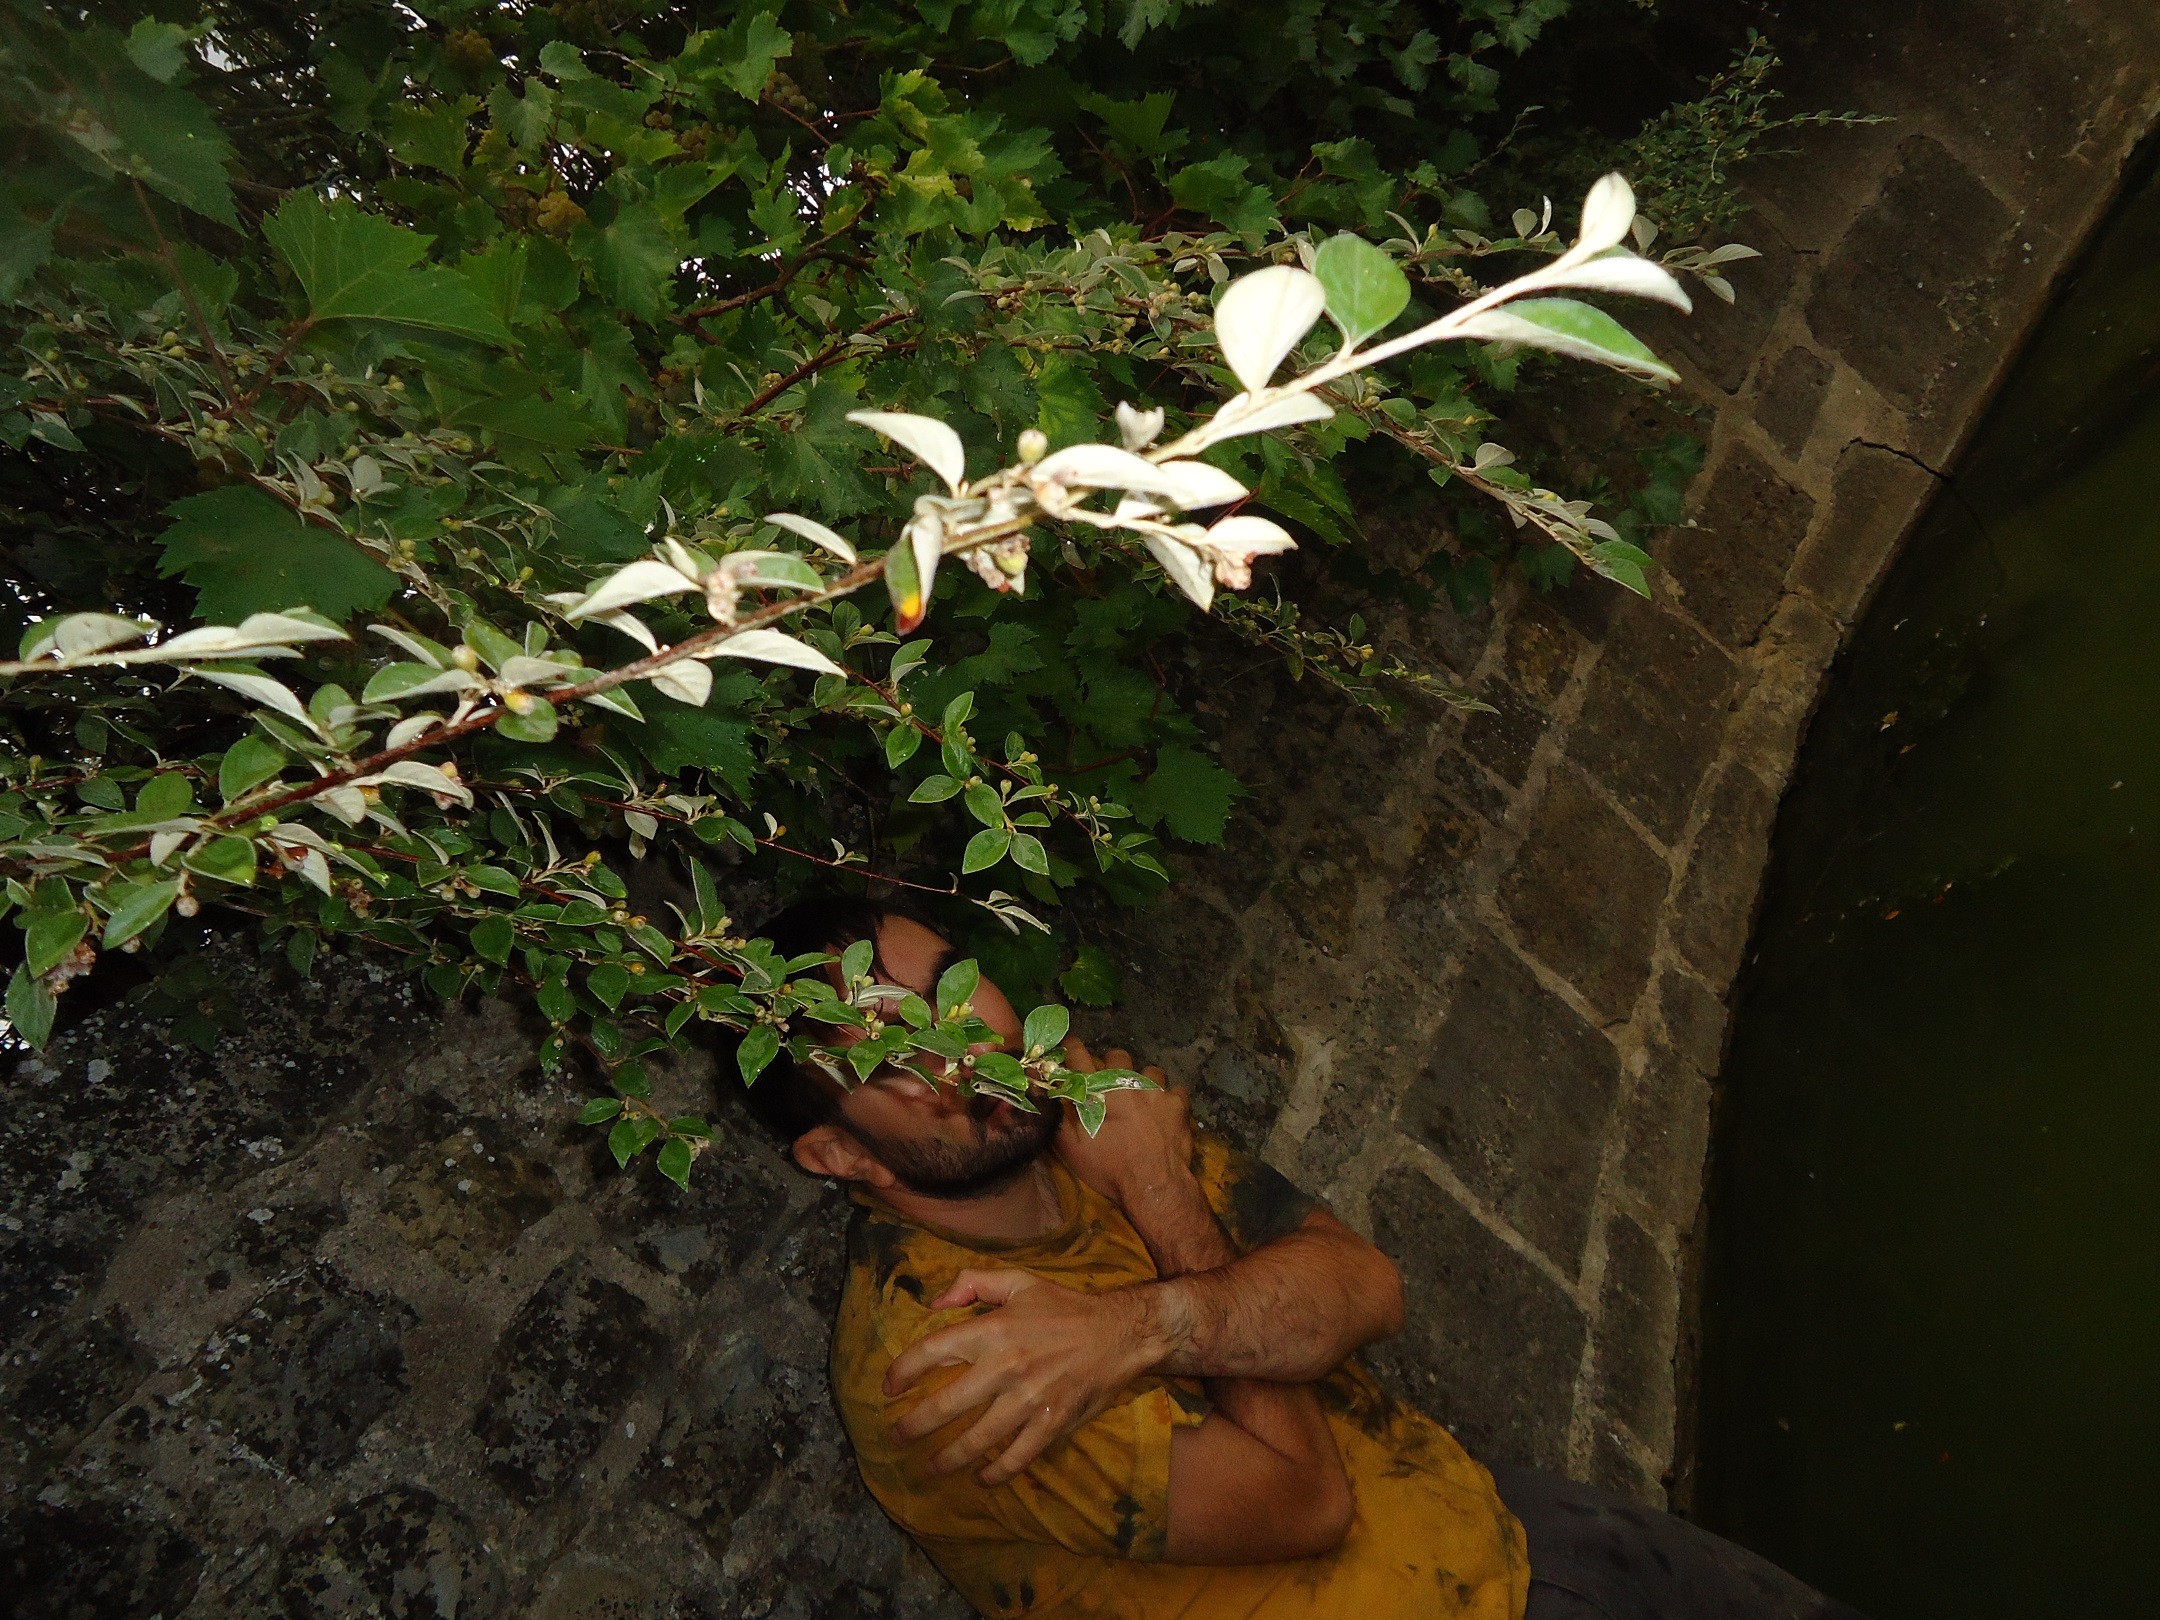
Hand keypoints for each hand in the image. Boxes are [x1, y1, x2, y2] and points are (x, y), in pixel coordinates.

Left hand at [885, 1268, 1165, 1483]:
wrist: (1119, 1333)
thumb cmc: (1065, 1307)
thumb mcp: (1019, 1282)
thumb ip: (972, 1282)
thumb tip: (934, 1302)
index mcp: (993, 1329)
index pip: (933, 1351)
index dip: (903, 1371)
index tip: (888, 1387)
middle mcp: (1005, 1366)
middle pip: (947, 1404)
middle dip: (915, 1426)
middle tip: (897, 1438)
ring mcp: (1029, 1399)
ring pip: (978, 1439)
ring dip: (948, 1458)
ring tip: (930, 1468)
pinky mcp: (1051, 1423)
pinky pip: (1017, 1456)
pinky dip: (996, 1473)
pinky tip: (981, 1479)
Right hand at [1054, 1041, 1189, 1209]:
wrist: (1153, 1186)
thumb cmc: (1109, 1169)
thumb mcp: (1072, 1150)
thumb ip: (1057, 1119)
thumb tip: (1045, 1097)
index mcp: (1097, 1091)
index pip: (1078, 1056)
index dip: (1072, 1047)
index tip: (1070, 1045)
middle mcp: (1126, 1082)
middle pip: (1118, 1055)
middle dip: (1112, 1064)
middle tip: (1110, 1084)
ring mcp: (1156, 1090)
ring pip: (1150, 1070)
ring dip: (1144, 1081)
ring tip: (1142, 1100)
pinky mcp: (1178, 1103)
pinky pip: (1176, 1090)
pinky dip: (1170, 1099)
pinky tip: (1165, 1113)